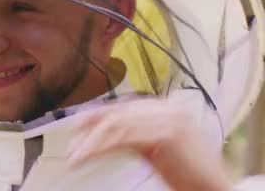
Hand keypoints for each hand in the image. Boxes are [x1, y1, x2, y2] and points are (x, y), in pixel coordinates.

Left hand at [67, 98, 232, 190]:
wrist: (217, 188)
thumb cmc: (189, 173)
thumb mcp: (156, 147)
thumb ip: (135, 135)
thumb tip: (104, 134)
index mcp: (166, 107)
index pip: (123, 107)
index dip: (97, 116)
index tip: (77, 127)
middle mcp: (167, 108)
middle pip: (117, 114)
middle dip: (90, 128)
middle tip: (72, 144)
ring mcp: (168, 118)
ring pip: (115, 126)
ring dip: (90, 142)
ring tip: (74, 156)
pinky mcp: (166, 134)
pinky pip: (122, 139)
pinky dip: (99, 148)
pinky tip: (86, 157)